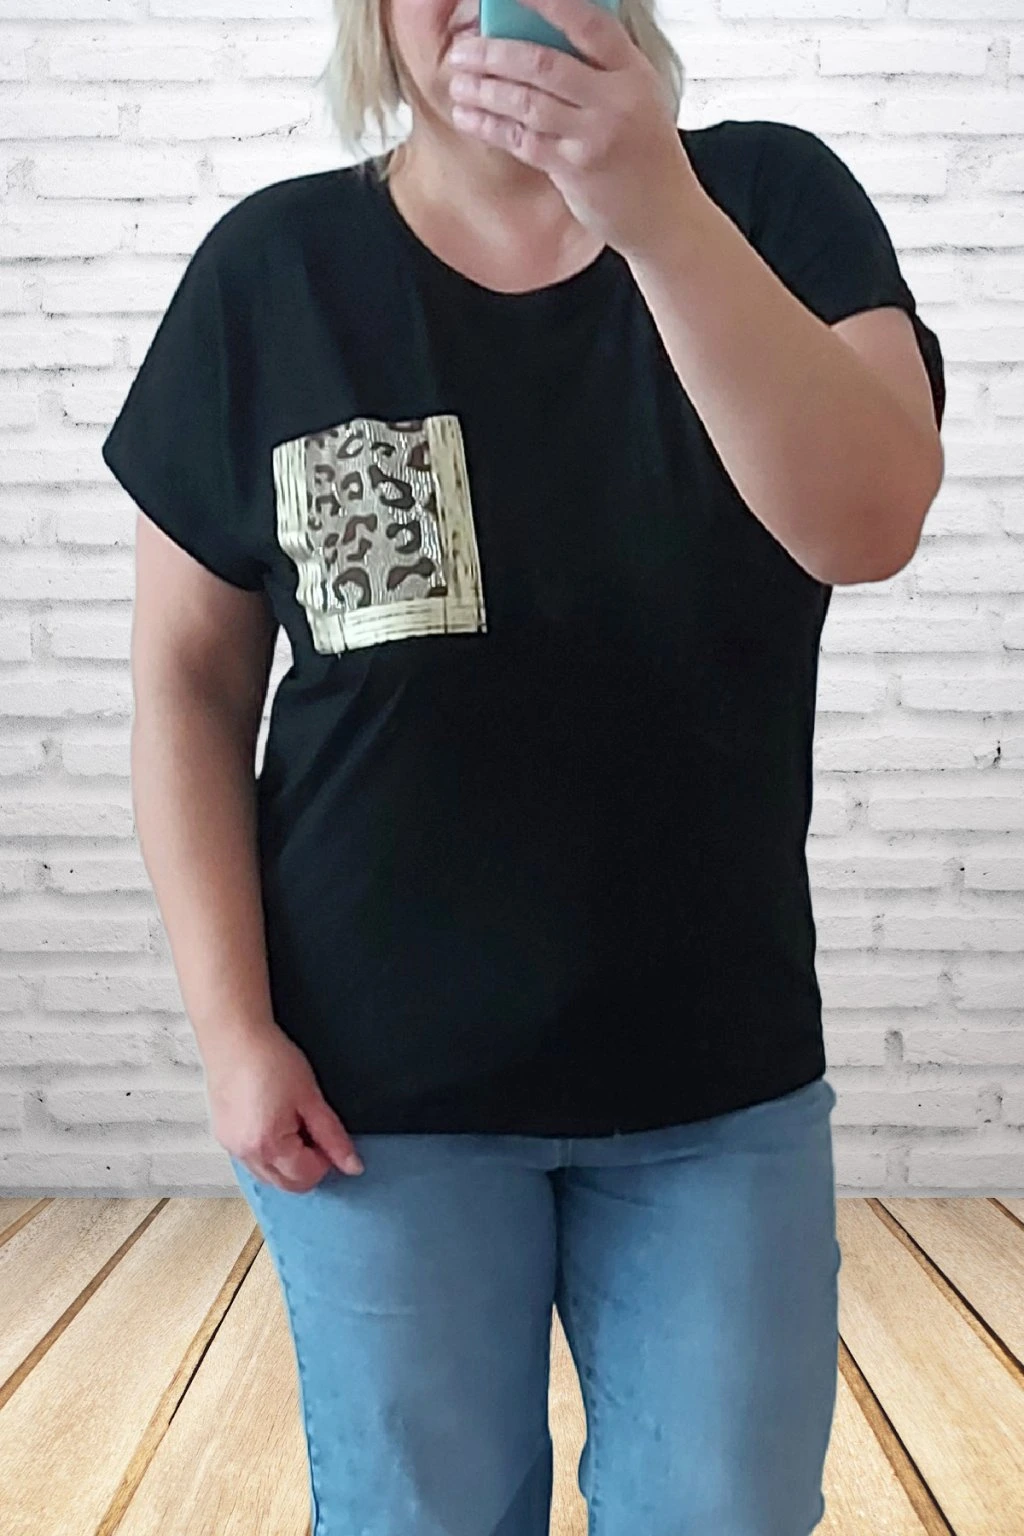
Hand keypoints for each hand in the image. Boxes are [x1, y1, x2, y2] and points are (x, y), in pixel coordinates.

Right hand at [206, 1025, 363, 1190]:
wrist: (234, 1037)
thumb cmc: (271, 1060)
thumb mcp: (311, 1098)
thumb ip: (333, 1137)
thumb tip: (352, 1166)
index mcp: (269, 1146)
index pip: (307, 1176)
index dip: (325, 1158)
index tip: (326, 1132)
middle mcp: (246, 1155)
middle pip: (287, 1184)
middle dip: (306, 1165)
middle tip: (311, 1129)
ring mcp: (231, 1148)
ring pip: (268, 1176)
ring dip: (287, 1162)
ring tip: (291, 1122)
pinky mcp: (223, 1137)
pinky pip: (252, 1161)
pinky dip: (268, 1153)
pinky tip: (273, 1122)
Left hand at [445, 0, 701, 258]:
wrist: (663, 214)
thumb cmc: (644, 153)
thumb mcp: (636, 98)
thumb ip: (597, 71)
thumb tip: (535, 40)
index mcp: (632, 71)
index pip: (587, 23)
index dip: (547, 3)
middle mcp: (615, 100)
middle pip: (544, 64)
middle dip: (494, 54)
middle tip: (462, 50)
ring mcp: (594, 136)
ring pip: (527, 103)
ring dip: (485, 91)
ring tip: (457, 82)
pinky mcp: (574, 170)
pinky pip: (523, 141)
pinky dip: (490, 126)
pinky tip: (468, 117)